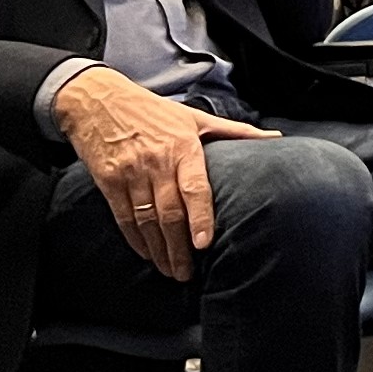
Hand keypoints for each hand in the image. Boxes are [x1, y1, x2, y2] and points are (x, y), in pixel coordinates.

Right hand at [58, 66, 274, 280]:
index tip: (204, 243)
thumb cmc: (153, 110)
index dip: (200, 217)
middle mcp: (156, 162)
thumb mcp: (195, 116)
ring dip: (158, 250)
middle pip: (170, 212)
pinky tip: (146, 253)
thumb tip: (276, 139)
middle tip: (188, 272)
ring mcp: (129, 172)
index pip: (194, 187)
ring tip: (170, 270)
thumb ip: (235, 131)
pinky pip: (123, 216)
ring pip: (146, 220)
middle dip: (179, 247)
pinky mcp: (107, 180)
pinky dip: (135, 238)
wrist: (96, 99)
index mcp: (183, 147)